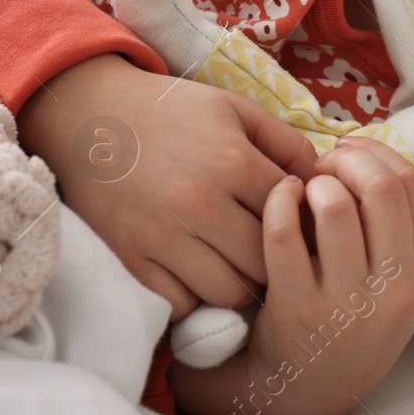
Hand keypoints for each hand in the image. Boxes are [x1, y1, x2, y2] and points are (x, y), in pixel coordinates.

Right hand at [17, 53, 320, 320]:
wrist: (90, 117)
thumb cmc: (171, 112)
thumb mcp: (235, 109)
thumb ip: (286, 143)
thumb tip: (323, 183)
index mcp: (232, 161)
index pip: (293, 217)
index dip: (306, 227)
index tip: (304, 228)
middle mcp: (199, 203)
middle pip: (266, 263)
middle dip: (279, 263)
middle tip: (279, 258)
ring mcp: (162, 236)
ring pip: (229, 292)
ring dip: (242, 286)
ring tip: (242, 269)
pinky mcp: (132, 259)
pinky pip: (182, 304)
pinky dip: (197, 298)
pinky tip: (201, 276)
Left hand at [175, 136, 413, 414]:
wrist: (302, 393)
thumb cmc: (344, 322)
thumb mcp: (391, 287)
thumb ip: (393, 229)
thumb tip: (368, 151)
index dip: (378, 154)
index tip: (352, 151)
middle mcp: (394, 292)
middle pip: (381, 189)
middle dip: (347, 159)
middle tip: (323, 164)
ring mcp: (347, 304)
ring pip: (334, 205)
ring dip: (312, 182)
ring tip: (300, 189)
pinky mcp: (296, 310)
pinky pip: (284, 232)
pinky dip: (277, 201)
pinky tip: (276, 200)